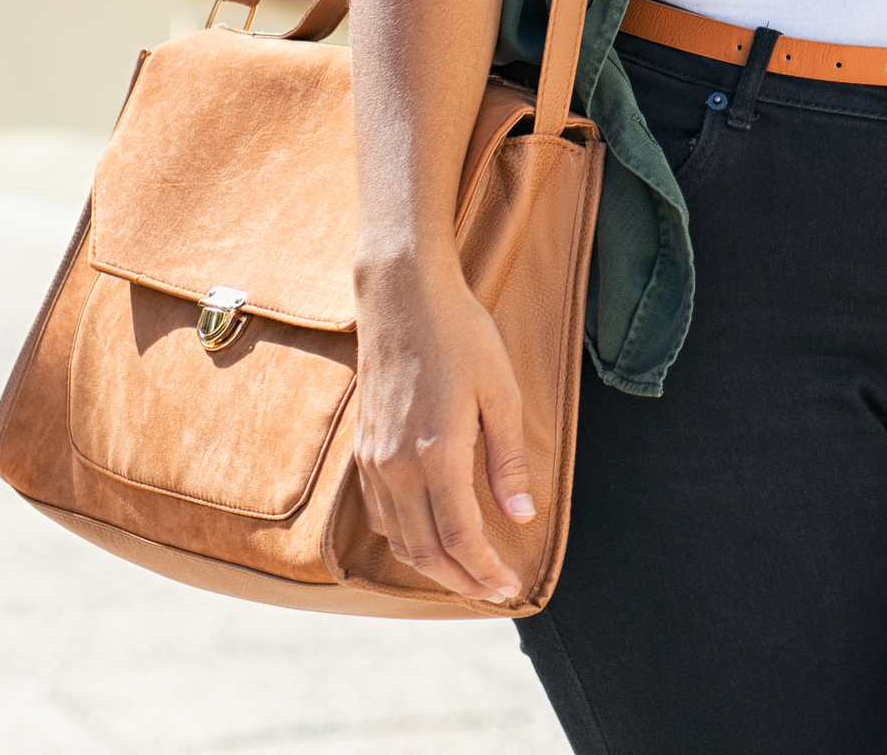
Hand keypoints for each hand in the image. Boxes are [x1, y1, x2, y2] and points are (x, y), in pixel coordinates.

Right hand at [352, 251, 538, 605]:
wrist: (402, 297)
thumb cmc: (461, 336)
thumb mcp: (501, 393)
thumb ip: (507, 461)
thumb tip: (522, 516)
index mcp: (437, 454)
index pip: (460, 537)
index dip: (485, 570)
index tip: (508, 585)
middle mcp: (398, 466)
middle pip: (425, 550)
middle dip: (461, 579)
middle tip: (492, 590)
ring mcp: (375, 460)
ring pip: (398, 538)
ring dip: (432, 565)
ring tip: (466, 573)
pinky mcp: (364, 450)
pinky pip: (380, 513)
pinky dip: (405, 538)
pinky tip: (429, 538)